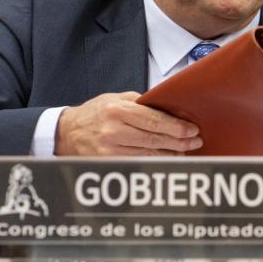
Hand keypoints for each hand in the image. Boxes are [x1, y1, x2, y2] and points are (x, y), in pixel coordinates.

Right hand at [55, 92, 201, 155]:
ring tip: (187, 149)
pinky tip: (169, 158)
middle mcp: (113, 130)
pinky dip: (157, 161)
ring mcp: (110, 149)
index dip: (176, 126)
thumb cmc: (95, 113)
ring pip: (150, 154)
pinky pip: (140, 163)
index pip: (153, 120)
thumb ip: (141, 103)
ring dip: (172, 153)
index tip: (192, 129)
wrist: (67, 133)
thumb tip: (170, 108)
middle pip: (154, 139)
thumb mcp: (115, 99)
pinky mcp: (109, 163)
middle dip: (179, 141)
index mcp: (117, 110)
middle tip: (195, 141)